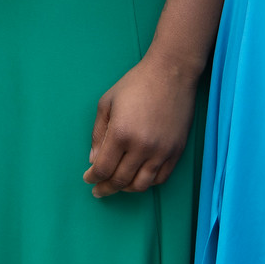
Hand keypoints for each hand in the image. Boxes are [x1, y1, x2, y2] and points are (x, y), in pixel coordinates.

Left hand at [83, 54, 195, 196]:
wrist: (171, 73)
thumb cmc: (135, 84)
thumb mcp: (107, 103)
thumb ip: (98, 134)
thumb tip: (93, 160)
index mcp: (120, 133)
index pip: (103, 168)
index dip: (93, 178)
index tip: (88, 179)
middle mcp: (142, 147)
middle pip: (121, 180)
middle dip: (106, 188)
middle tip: (99, 190)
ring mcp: (161, 151)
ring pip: (141, 185)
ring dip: (126, 189)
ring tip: (117, 186)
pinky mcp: (176, 152)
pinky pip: (161, 178)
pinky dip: (147, 183)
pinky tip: (138, 179)